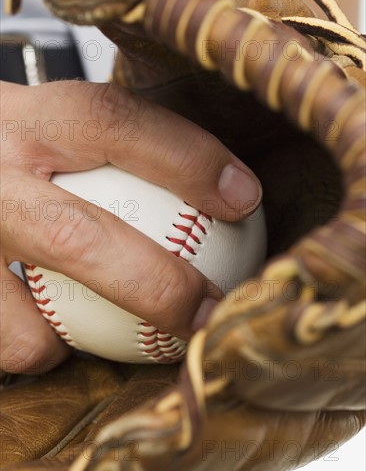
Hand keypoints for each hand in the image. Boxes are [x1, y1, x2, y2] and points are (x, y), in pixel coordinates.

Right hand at [0, 80, 261, 373]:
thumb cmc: (6, 151)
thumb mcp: (44, 121)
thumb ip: (110, 142)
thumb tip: (218, 184)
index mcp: (18, 120)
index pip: (108, 121)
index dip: (184, 159)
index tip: (243, 197)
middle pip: (74, 239)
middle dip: (157, 287)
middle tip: (209, 313)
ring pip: (25, 326)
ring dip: (84, 343)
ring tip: (115, 333)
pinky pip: (6, 347)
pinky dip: (39, 350)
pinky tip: (51, 331)